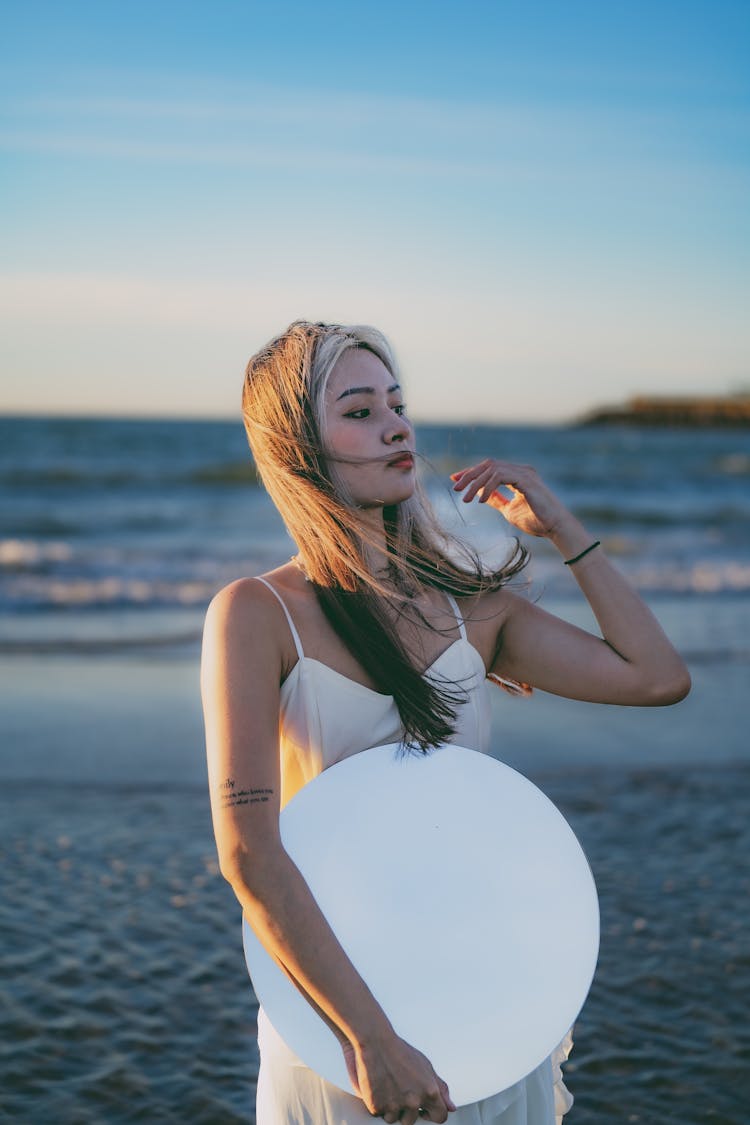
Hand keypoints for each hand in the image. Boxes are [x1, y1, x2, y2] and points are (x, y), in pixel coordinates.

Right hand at [342, 1033, 455, 1123]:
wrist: (376, 1043)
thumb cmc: (401, 1052)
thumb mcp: (426, 1067)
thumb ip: (441, 1089)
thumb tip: (452, 1107)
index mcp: (430, 1092)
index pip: (440, 1117)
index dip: (432, 1113)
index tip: (424, 1110)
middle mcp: (413, 1101)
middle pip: (412, 1120)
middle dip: (407, 1109)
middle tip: (399, 1088)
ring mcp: (395, 1106)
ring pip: (394, 1118)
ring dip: (391, 1108)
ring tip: (389, 1086)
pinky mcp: (377, 1107)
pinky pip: (379, 1114)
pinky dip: (378, 1103)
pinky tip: (379, 1087)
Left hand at [450, 459, 572, 539]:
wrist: (555, 528)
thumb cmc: (536, 521)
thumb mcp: (509, 510)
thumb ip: (497, 500)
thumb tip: (482, 496)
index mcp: (517, 475)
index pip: (490, 468)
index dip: (471, 472)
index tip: (455, 480)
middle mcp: (521, 470)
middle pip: (488, 464)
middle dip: (469, 475)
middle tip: (455, 488)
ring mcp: (524, 473)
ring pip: (492, 470)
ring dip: (476, 484)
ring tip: (465, 499)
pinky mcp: (526, 479)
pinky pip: (500, 477)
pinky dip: (488, 487)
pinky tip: (481, 501)